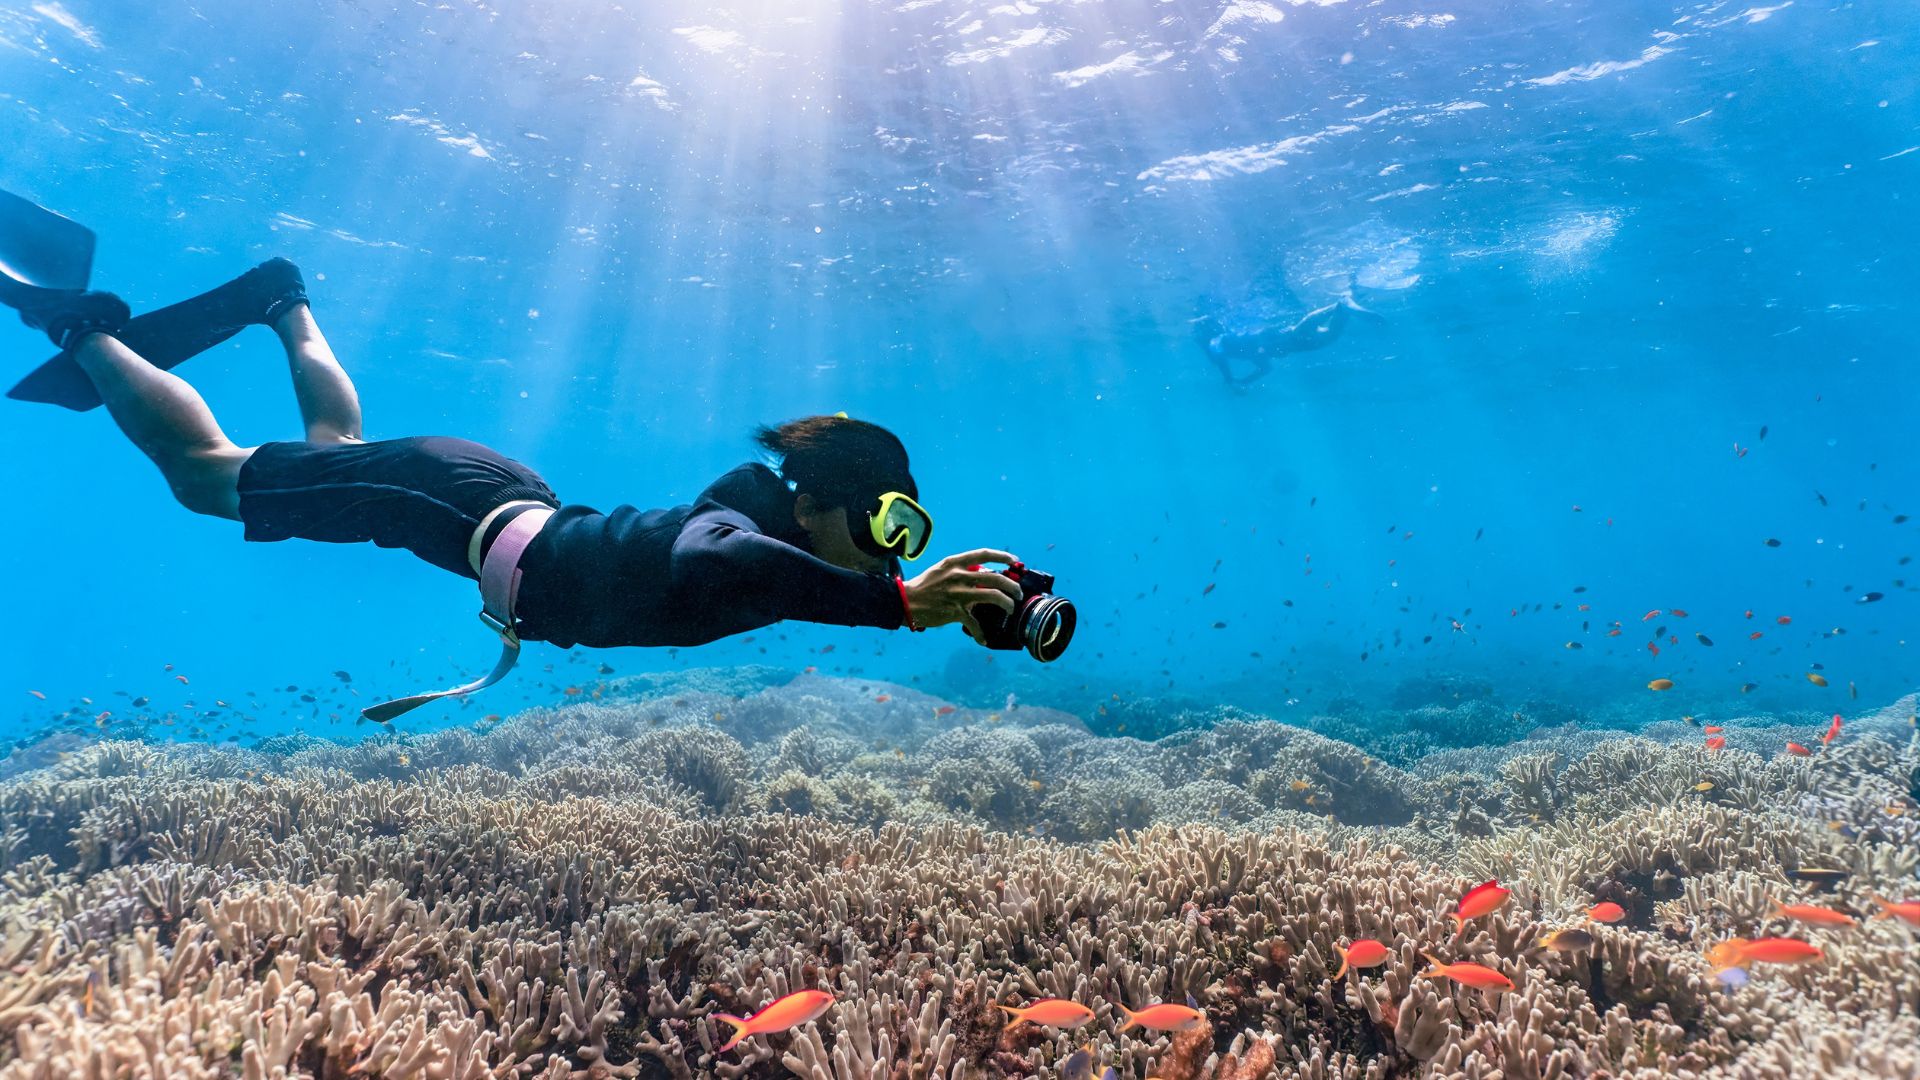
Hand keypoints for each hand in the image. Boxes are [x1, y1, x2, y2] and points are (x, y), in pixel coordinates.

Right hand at [902, 549, 1020, 638]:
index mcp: (955, 563)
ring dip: (1007, 603)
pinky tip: (984, 639)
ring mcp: (958, 594)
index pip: (984, 554)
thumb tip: (982, 573)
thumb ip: (961, 570)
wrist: (905, 601)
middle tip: (1017, 592)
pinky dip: (981, 634)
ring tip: (1010, 607)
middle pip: (996, 577)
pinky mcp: (956, 611)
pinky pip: (975, 624)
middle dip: (1012, 585)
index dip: (1002, 556)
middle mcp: (959, 576)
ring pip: (994, 596)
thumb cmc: (924, 586)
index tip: (1015, 561)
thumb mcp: (941, 570)